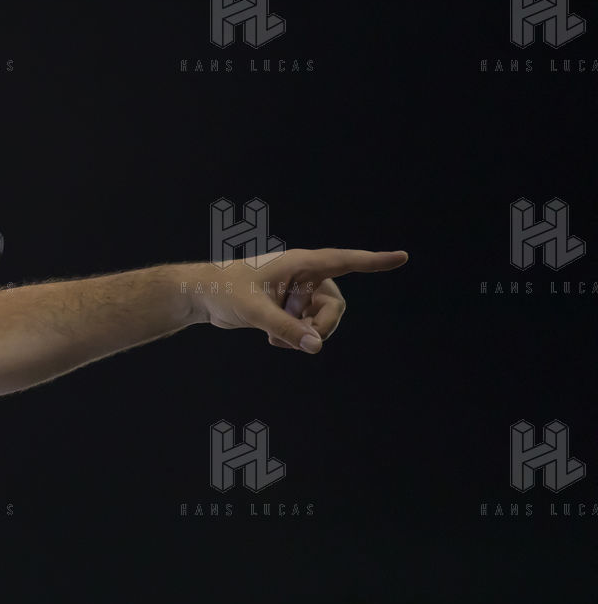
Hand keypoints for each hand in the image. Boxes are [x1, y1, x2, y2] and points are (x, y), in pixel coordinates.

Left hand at [190, 248, 408, 352]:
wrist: (202, 297)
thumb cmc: (224, 292)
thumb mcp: (255, 312)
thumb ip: (286, 329)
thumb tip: (316, 346)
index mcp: (299, 264)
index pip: (345, 261)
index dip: (374, 262)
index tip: (402, 257)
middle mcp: (304, 275)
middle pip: (334, 306)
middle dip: (321, 327)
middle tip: (300, 341)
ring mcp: (297, 292)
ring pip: (322, 319)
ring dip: (304, 334)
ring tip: (276, 339)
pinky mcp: (289, 307)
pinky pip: (307, 327)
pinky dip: (295, 336)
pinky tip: (272, 338)